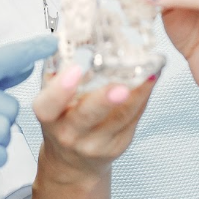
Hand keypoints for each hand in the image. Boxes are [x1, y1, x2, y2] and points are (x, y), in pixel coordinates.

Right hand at [34, 67, 155, 183]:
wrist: (72, 161)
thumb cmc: (62, 119)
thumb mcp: (52, 98)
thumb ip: (61, 73)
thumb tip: (84, 37)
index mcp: (49, 116)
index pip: (49, 105)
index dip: (61, 88)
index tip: (76, 70)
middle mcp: (69, 133)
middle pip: (87, 116)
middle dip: (104, 100)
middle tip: (120, 86)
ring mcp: (95, 144)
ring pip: (119, 118)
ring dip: (136, 96)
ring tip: (148, 75)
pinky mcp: (117, 146)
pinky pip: (132, 120)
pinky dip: (142, 98)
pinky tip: (150, 81)